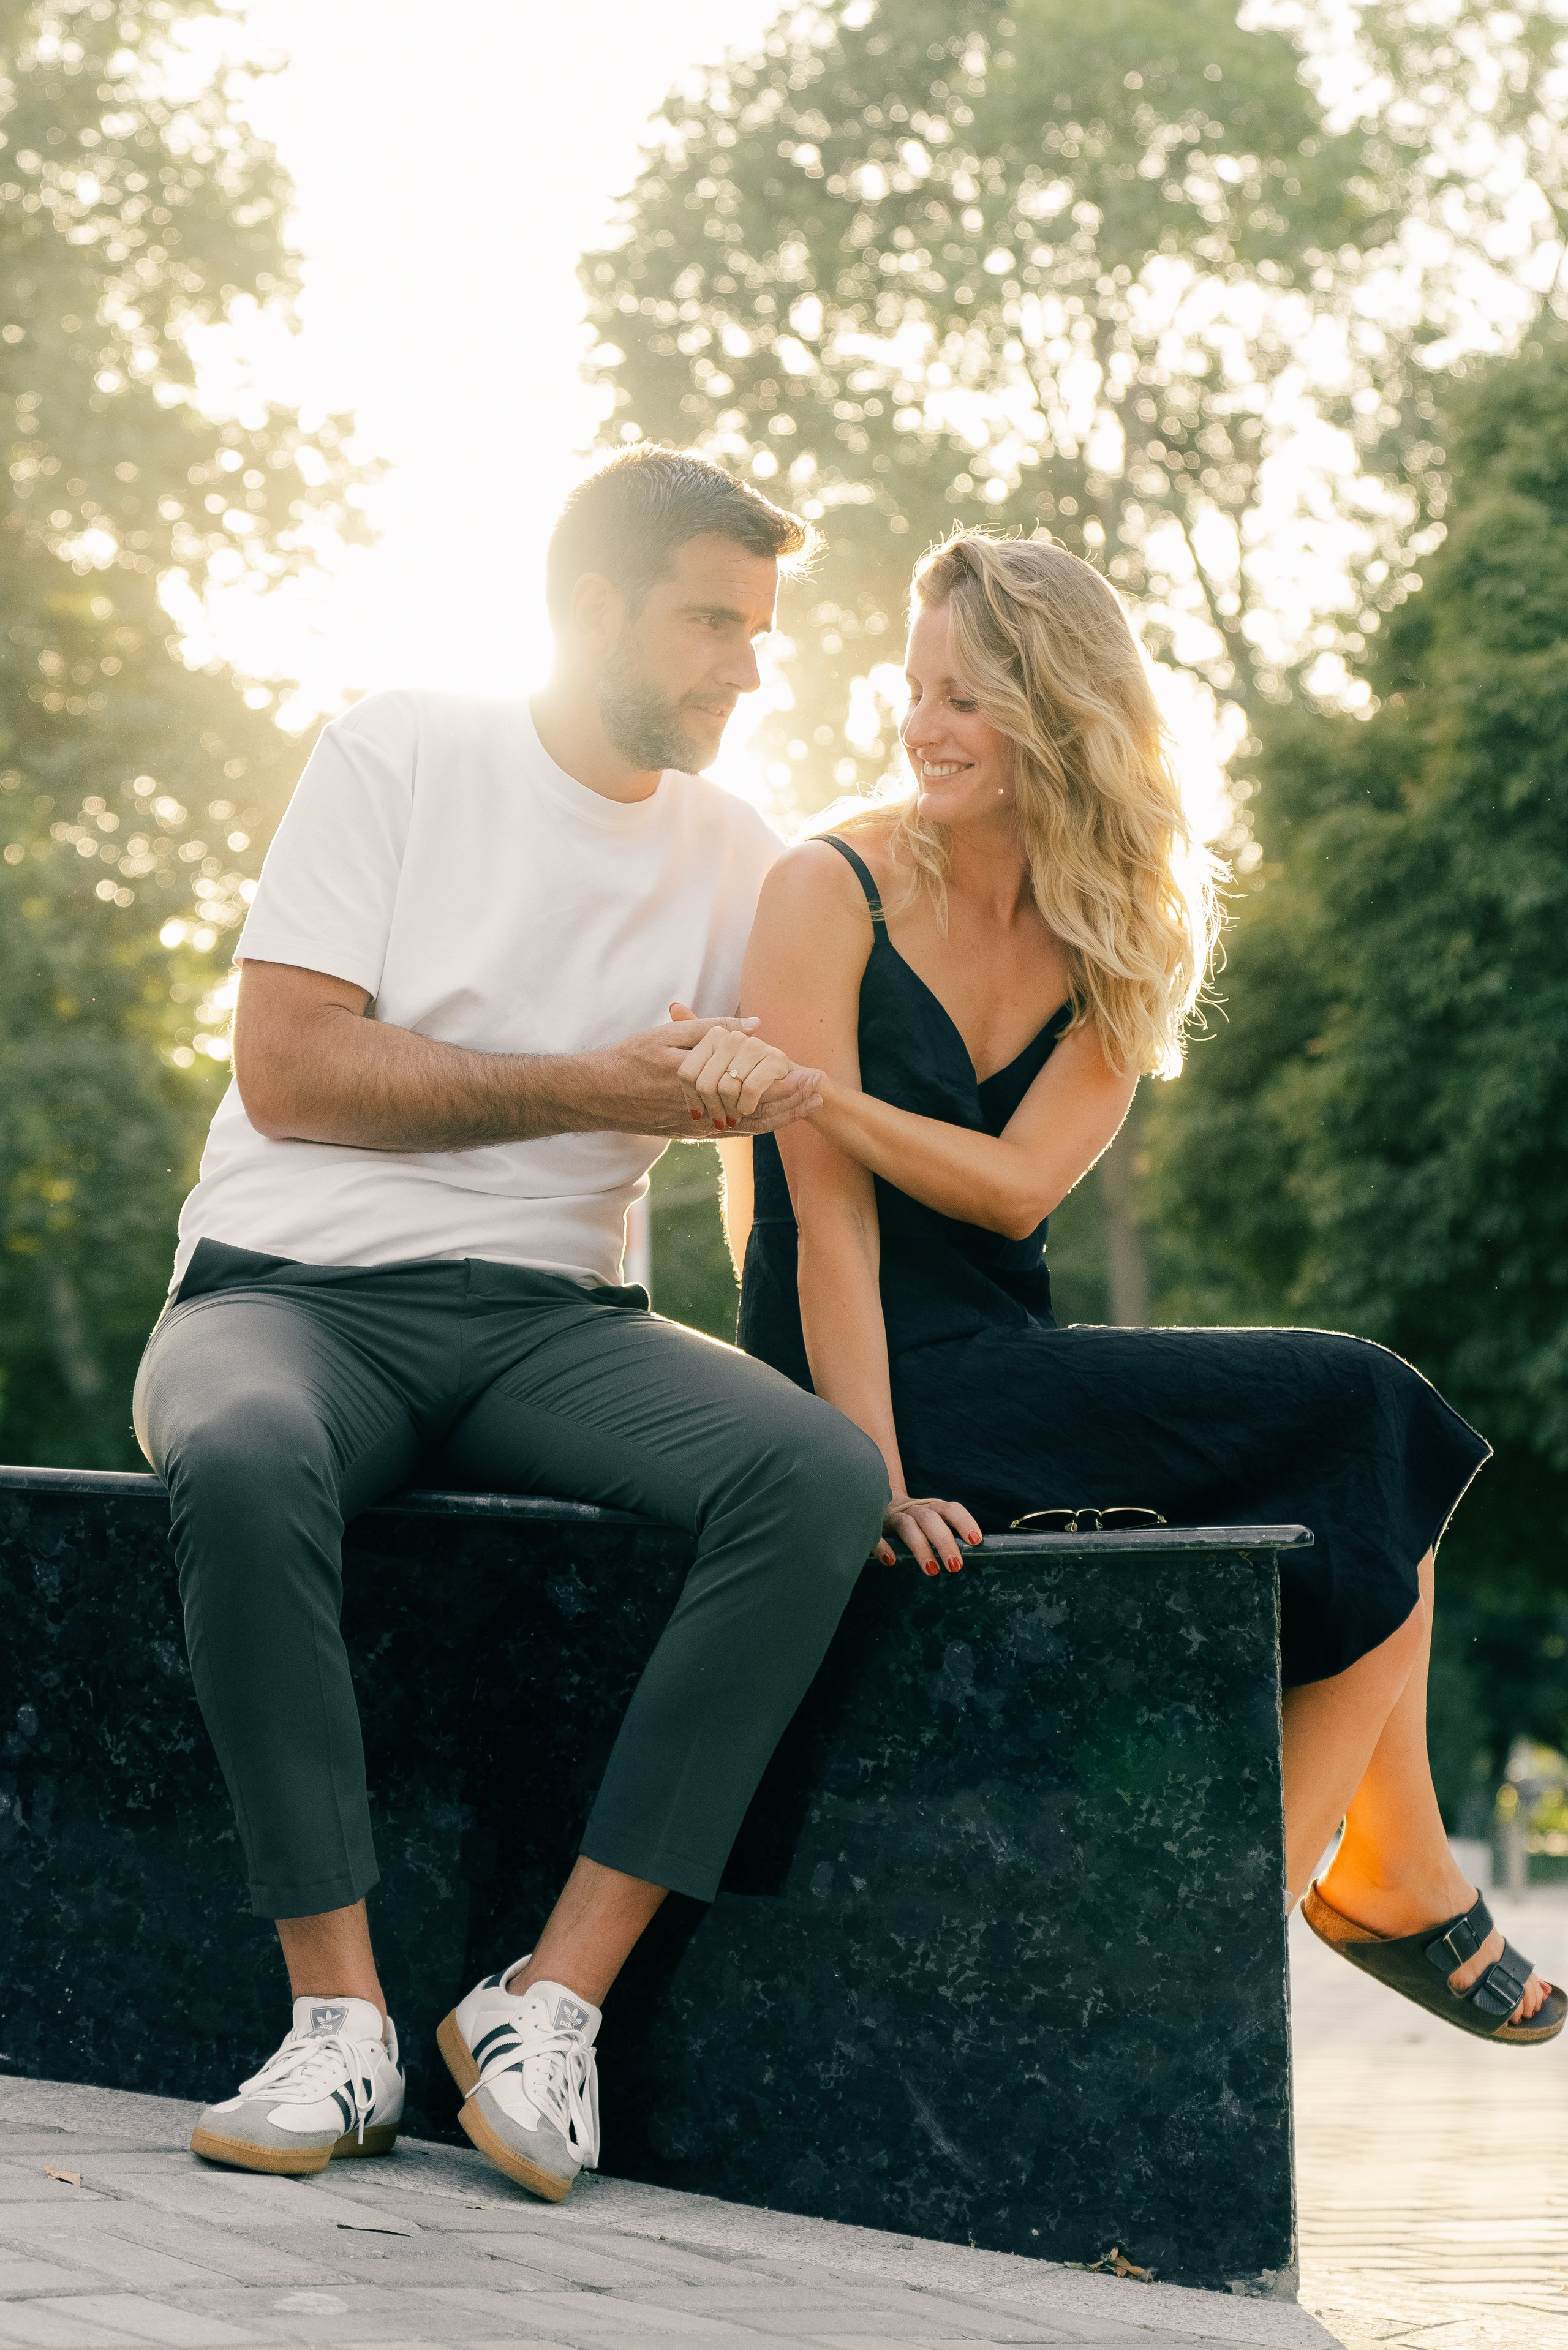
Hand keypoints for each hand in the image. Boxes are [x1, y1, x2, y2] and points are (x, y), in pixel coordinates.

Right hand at [584, 1012, 819, 1138]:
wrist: (598, 1095)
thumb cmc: (631, 1058)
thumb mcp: (670, 1035)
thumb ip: (713, 1029)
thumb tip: (755, 1025)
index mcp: (701, 1083)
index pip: (754, 1086)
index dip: (785, 1082)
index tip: (809, 1072)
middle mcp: (703, 1110)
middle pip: (760, 1110)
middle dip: (793, 1101)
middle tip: (821, 1090)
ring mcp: (699, 1126)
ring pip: (750, 1125)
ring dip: (782, 1116)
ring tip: (809, 1106)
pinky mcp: (693, 1133)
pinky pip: (734, 1133)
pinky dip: (759, 1127)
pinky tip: (776, 1120)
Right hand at [877, 1494, 982, 1576]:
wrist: (876, 1502)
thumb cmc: (915, 1522)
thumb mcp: (932, 1523)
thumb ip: (947, 1534)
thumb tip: (972, 1559)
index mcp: (931, 1508)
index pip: (951, 1509)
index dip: (964, 1522)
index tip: (975, 1541)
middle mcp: (914, 1509)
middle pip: (930, 1519)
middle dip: (944, 1541)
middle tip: (956, 1566)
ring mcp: (894, 1516)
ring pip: (907, 1527)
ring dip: (920, 1548)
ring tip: (932, 1570)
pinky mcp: (875, 1525)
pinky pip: (876, 1535)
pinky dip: (883, 1547)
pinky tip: (890, 1561)